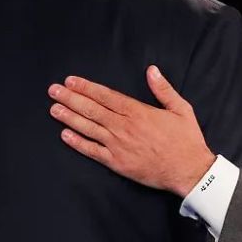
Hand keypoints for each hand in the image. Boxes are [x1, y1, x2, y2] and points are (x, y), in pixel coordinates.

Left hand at [48, 66, 216, 196]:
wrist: (188, 170)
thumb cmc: (186, 139)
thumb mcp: (181, 109)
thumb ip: (163, 89)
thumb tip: (151, 70)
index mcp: (138, 112)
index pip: (106, 96)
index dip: (86, 88)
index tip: (71, 81)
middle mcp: (124, 127)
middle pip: (92, 109)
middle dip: (71, 98)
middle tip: (53, 90)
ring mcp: (118, 146)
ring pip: (88, 128)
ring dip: (69, 117)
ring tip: (54, 109)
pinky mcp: (117, 162)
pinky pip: (93, 151)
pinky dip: (77, 143)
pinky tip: (65, 135)